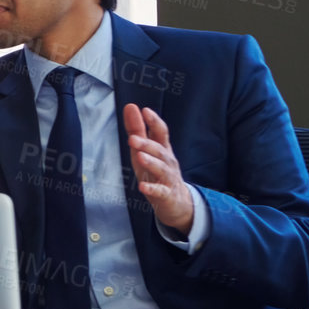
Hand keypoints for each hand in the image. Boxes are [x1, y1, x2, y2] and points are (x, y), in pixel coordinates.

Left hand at [125, 104, 193, 231]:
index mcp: (162, 149)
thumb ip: (137, 129)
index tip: (145, 110)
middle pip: (160, 151)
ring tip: (140, 157)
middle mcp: (168, 162)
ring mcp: (169, 179)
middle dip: (147, 144)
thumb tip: (130, 106)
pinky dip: (152, 189)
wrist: (177, 203)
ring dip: (151, 163)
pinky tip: (142, 187)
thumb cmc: (156, 172)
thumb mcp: (144, 150)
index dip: (154, 122)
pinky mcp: (167, 195)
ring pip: (162, 169)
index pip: (161, 133)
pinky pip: (160, 192)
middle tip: (132, 138)